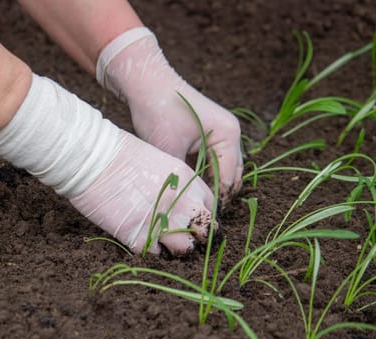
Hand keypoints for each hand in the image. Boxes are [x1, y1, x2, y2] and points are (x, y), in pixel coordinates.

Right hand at [69, 130, 214, 255]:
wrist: (94, 158)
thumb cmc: (121, 155)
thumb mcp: (161, 162)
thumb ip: (176, 186)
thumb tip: (180, 204)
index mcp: (189, 183)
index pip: (211, 207)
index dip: (201, 215)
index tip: (190, 218)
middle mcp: (183, 204)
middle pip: (207, 231)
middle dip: (197, 235)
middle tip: (182, 235)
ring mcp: (164, 223)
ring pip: (185, 249)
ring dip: (175, 248)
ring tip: (160, 240)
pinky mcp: (140, 237)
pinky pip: (155, 254)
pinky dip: (149, 250)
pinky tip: (139, 237)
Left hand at [98, 28, 242, 207]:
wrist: (144, 79)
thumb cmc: (158, 110)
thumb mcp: (168, 148)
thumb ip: (180, 178)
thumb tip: (182, 207)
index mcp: (228, 134)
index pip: (227, 179)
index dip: (215, 202)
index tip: (200, 222)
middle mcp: (231, 134)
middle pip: (231, 176)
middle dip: (217, 196)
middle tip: (198, 218)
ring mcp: (222, 133)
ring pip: (223, 170)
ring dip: (211, 187)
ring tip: (194, 207)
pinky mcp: (209, 133)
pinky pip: (212, 162)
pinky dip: (204, 176)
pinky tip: (189, 189)